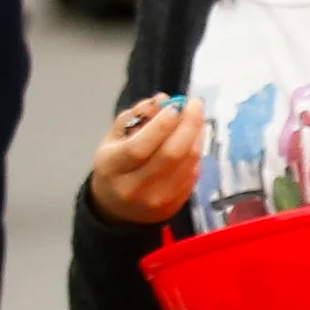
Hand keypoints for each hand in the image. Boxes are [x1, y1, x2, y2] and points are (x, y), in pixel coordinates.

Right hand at [89, 95, 197, 226]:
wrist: (118, 209)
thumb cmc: (115, 166)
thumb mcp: (113, 139)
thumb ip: (135, 117)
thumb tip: (162, 100)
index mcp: (112, 167)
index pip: (140, 147)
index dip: (161, 125)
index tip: (175, 105)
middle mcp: (134, 187)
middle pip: (171, 154)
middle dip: (188, 124)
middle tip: (195, 103)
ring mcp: (158, 199)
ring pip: (188, 162)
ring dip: (197, 135)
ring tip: (197, 116)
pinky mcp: (176, 203)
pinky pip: (194, 171)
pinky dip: (197, 150)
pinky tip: (195, 137)